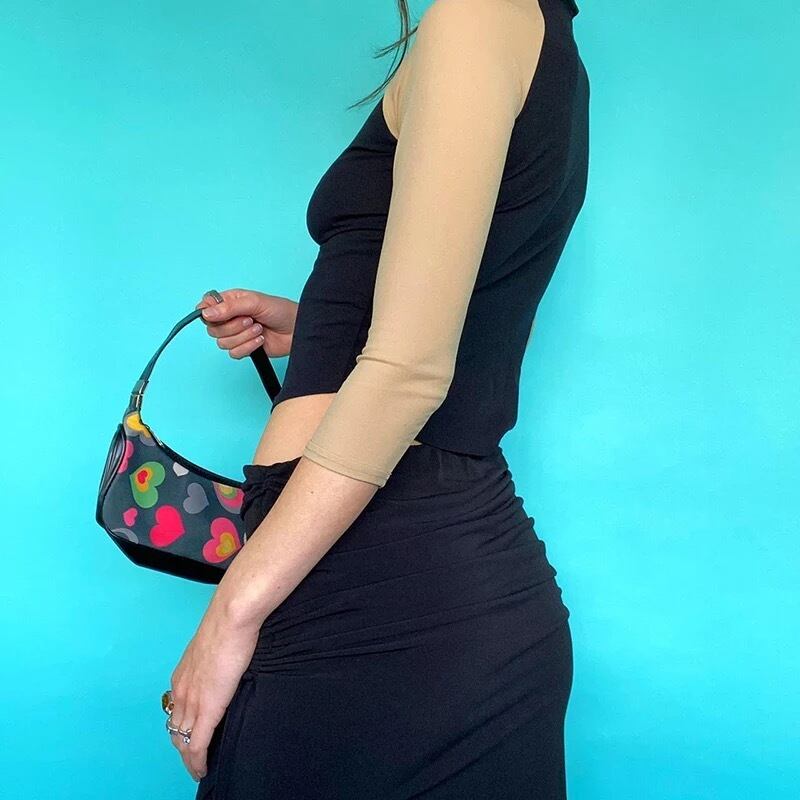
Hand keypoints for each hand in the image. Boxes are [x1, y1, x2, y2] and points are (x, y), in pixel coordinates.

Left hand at [167, 600, 259, 781]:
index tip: (190, 736)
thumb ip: (216, 659)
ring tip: (199, 769)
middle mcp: (181, 690)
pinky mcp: (207, 709)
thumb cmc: (229, 623)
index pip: (177, 709)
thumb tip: (227, 662)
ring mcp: (192, 701)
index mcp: (183, 674)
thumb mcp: (215, 644)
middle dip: (182, 747)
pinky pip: (197, 745)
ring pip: (182, 741)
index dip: (182, 726)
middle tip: (193, 760)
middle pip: (176, 729)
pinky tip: (202, 770)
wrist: (231, 618)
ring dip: (189, 759)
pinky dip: (197, 762)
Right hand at [196, 288, 297, 358]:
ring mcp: (237, 334)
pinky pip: (234, 353)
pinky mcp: (245, 348)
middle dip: (232, 327)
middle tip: (250, 320)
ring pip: (222, 343)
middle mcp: (230, 318)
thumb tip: (206, 313)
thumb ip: (229, 308)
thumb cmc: (281, 311)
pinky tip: (261, 340)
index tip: (219, 314)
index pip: (205, 307)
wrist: (298, 330)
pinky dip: (248, 347)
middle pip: (212, 328)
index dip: (207, 312)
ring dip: (243, 337)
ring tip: (259, 329)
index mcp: (230, 302)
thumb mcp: (255, 302)